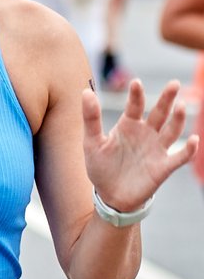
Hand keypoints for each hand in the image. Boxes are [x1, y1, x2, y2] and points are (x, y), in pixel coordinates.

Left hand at [82, 79, 198, 212]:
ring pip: (172, 130)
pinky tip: (193, 140)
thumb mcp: (92, 142)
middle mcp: (146, 133)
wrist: (110, 195)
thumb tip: (86, 91)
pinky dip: (188, 149)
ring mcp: (156, 149)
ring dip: (178, 119)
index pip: (135, 105)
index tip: (136, 83)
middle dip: (167, 98)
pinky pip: (180, 156)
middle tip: (174, 83)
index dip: (136, 94)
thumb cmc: (101, 166)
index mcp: (128, 125)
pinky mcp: (163, 167)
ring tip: (181, 105)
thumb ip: (90, 118)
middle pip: (159, 112)